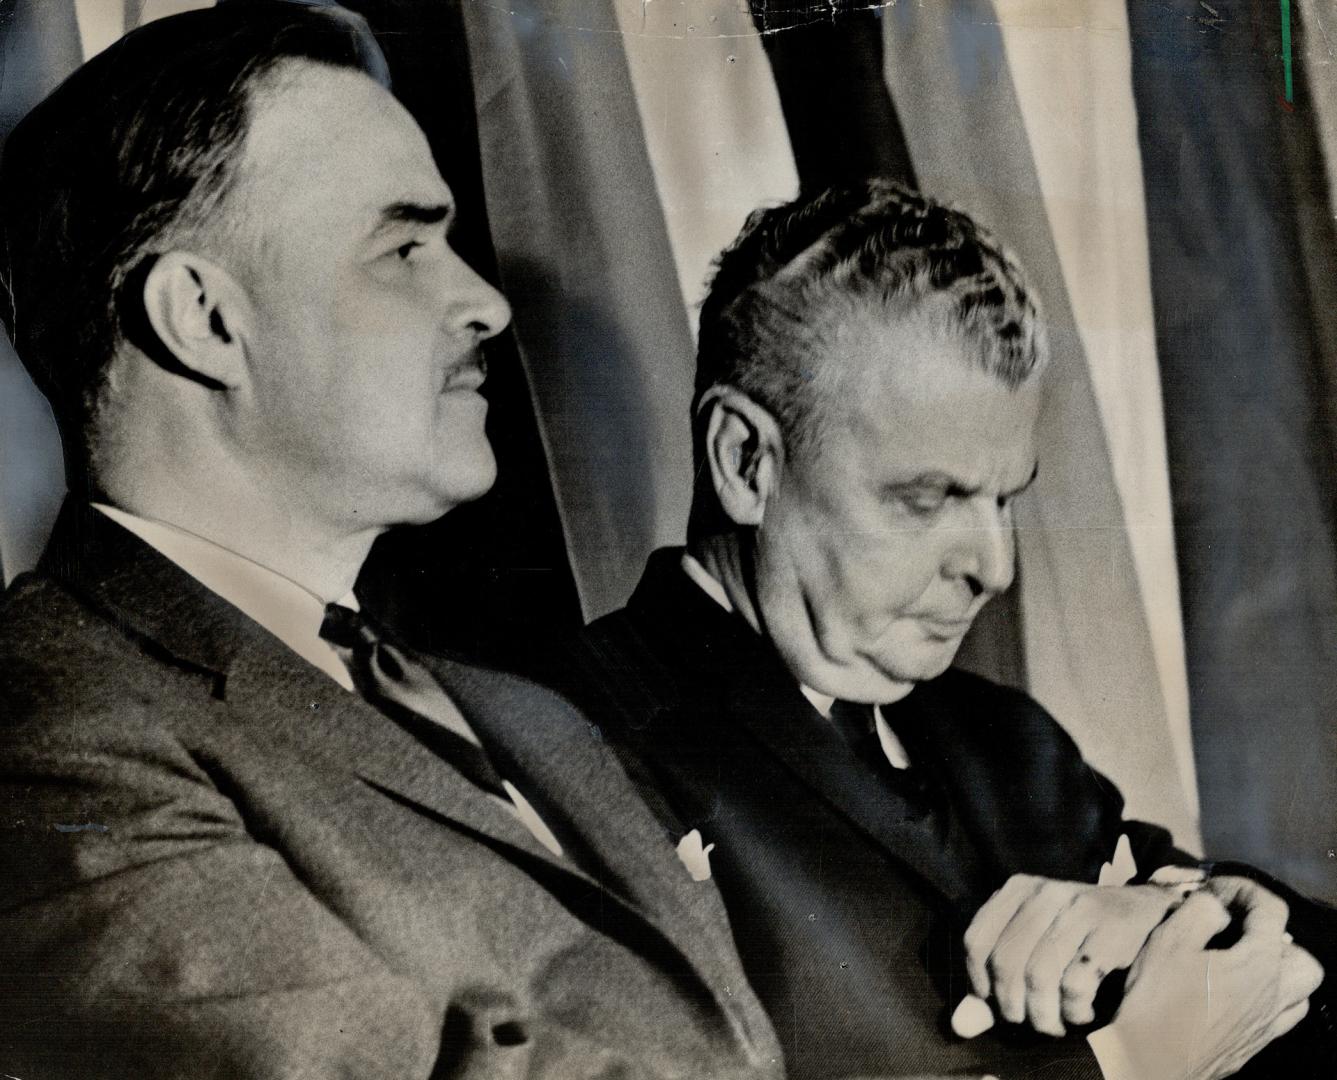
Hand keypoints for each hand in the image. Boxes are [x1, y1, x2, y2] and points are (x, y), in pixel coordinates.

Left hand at [964, 874, 1183, 1035]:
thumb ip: (994, 985)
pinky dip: (1074, 1011)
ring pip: (1038, 976)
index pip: (976, 941)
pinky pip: (1076, 983)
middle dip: (1013, 1007)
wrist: (1147, 912)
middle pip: (1006, 963)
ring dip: (1044, 1015)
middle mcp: (1044, 892)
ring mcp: (1078, 908)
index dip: (980, 983)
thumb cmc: (1079, 936)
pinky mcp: (1110, 930)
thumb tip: (960, 1026)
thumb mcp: (1033, 947)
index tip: (997, 1005)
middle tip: (1031, 1022)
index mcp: (1018, 890)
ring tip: (1056, 1024)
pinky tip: (1082, 1013)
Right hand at [1097, 890, 1322, 1079]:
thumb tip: (1217, 904)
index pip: (1272, 910)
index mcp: (1259, 964)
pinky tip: (1238, 993)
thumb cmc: (1159, 997)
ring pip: (1300, 991)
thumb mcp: (1171, 938)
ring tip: (1242, 960)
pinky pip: (1283, 1017)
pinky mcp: (1254, 1045)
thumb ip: (1201, 909)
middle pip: (1301, 957)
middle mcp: (1274, 995)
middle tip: (1238, 929)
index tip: (1214, 890)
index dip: (1244, 890)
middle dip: (1274, 935)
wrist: (1149, 1059)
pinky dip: (1272, 998)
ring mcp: (1268, 1025)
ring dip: (1279, 969)